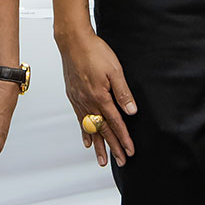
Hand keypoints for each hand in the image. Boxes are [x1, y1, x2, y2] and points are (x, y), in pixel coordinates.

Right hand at [56, 28, 135, 167]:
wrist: (73, 42)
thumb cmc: (94, 52)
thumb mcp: (115, 70)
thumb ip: (123, 93)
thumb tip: (131, 111)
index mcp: (100, 97)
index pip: (115, 124)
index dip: (124, 139)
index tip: (130, 151)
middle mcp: (88, 103)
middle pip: (103, 130)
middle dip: (113, 147)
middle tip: (120, 161)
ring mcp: (79, 101)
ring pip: (90, 129)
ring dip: (98, 145)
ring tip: (102, 160)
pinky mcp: (73, 97)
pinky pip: (79, 120)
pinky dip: (84, 132)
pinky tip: (87, 140)